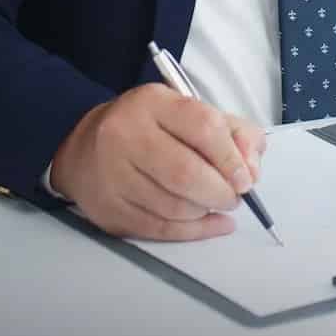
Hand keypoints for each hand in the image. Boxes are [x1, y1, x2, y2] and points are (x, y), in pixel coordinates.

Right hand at [50, 84, 267, 240]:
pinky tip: (211, 224)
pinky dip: (193, 232)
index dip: (232, 157)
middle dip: (221, 192)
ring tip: (215, 204)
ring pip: (173, 206)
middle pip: (186, 173)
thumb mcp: (188, 113)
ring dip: (206, 211)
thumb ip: (232, 132)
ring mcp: (112, 175)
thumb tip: (253, 167)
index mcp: (152, 103)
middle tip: (235, 197)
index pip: (203, 127)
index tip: (246, 177)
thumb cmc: (148, 129)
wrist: (82, 148)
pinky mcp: (108, 209)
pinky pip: (159, 228)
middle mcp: (126, 135)